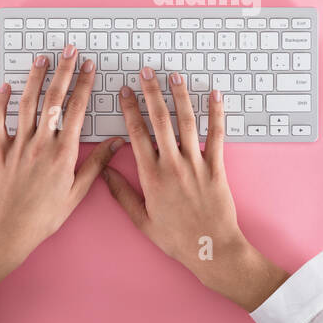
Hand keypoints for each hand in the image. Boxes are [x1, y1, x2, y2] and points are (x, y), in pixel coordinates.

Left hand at [0, 46, 122, 317]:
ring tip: (42, 59)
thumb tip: (117, 142)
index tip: (89, 66)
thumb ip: (97, 164)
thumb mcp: (77, 192)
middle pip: (53, 99)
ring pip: (26, 104)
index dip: (84, 85)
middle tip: (69, 50)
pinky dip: (0, 102)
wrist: (10, 231)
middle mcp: (41, 144)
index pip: (77, 110)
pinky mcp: (0, 151)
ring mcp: (18, 146)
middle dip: (63, 72)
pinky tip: (6, 87)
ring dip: (34, 78)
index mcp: (63, 154)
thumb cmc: (45, 216)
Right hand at [102, 67, 288, 310]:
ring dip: (180, 97)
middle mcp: (173, 166)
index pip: (137, 135)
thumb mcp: (142, 220)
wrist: (211, 250)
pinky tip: (215, 95)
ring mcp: (196, 165)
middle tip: (146, 72)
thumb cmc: (176, 239)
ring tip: (174, 76)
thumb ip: (122, 194)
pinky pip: (217, 136)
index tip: (124, 91)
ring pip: (187, 123)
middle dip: (151, 94)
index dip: (129, 110)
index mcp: (152, 177)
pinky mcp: (216, 168)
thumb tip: (105, 171)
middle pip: (160, 121)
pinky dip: (216, 114)